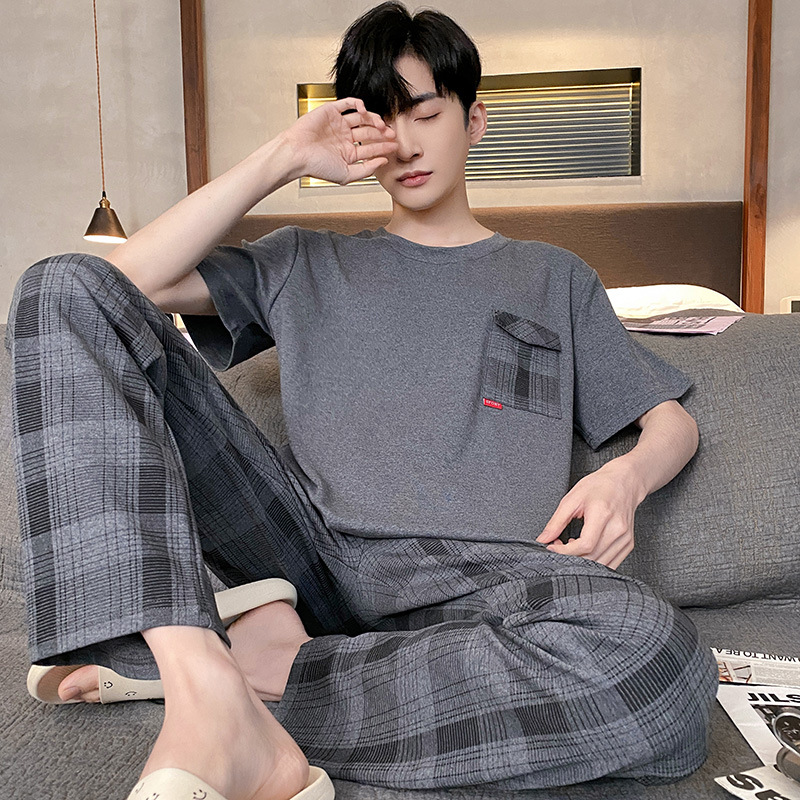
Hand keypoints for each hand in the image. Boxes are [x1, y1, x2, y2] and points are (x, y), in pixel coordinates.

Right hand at [278, 97, 396, 184]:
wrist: (297, 154)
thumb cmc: (316, 166)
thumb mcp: (346, 175)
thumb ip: (366, 170)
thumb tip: (382, 162)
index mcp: (347, 153)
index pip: (370, 148)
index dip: (383, 147)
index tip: (394, 147)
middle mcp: (344, 138)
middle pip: (368, 133)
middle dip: (382, 134)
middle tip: (392, 134)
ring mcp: (338, 124)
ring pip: (361, 118)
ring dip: (373, 120)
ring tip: (381, 124)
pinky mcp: (330, 111)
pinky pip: (347, 103)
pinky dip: (358, 104)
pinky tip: (365, 110)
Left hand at [536, 461, 646, 568]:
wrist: (624, 482)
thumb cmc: (599, 486)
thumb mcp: (572, 499)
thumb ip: (556, 522)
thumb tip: (543, 539)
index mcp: (603, 515)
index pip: (585, 545)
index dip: (565, 551)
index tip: (552, 547)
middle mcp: (617, 529)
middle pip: (592, 557)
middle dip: (570, 556)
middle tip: (559, 544)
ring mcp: (625, 539)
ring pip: (601, 564)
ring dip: (582, 561)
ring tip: (571, 545)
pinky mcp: (628, 545)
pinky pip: (610, 563)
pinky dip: (594, 561)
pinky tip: (585, 549)